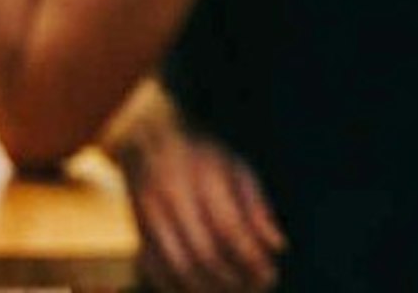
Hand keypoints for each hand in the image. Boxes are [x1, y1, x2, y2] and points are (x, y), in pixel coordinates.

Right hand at [121, 112, 286, 292]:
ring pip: (179, 267)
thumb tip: (278, 247)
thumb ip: (257, 207)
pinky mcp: (139, 230)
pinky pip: (156, 270)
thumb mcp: (237, 168)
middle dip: (234, 279)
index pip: (228, 228)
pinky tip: (202, 289)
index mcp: (201, 175)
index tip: (270, 274)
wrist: (147, 140)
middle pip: (204, 253)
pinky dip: (179, 287)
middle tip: (255, 287)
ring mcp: (150, 214)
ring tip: (233, 290)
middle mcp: (172, 195)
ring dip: (210, 289)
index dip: (251, 257)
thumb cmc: (202, 156)